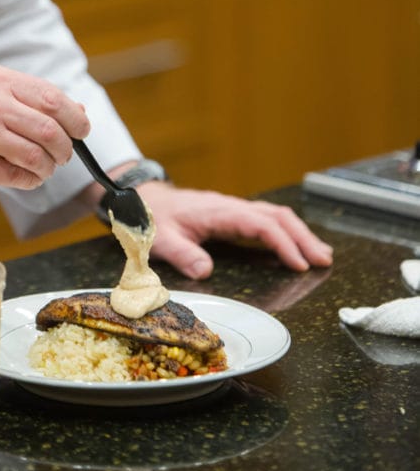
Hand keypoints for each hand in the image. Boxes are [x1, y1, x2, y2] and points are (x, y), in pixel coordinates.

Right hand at [0, 65, 89, 194]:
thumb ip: (29, 95)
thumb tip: (77, 112)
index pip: (53, 99)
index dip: (75, 118)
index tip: (82, 129)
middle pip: (51, 130)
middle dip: (66, 147)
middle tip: (64, 154)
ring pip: (38, 156)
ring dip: (49, 167)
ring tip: (44, 167)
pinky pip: (18, 177)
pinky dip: (31, 180)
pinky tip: (26, 176)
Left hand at [137, 183, 332, 277]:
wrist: (146, 199)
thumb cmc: (153, 219)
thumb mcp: (161, 238)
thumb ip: (182, 254)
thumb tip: (205, 271)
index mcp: (219, 212)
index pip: (260, 224)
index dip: (282, 243)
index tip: (299, 264)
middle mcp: (231, 207)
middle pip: (277, 216)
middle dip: (303, 237)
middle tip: (324, 261)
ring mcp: (234, 210)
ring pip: (275, 215)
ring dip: (299, 233)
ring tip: (321, 255)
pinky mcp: (233, 215)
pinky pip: (266, 220)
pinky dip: (286, 232)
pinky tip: (296, 247)